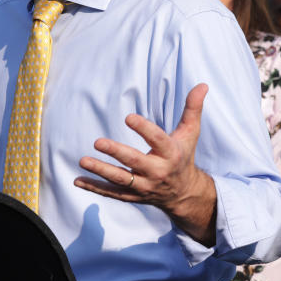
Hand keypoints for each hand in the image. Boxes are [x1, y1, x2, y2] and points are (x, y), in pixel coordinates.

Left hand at [76, 83, 216, 245]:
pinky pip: (112, 194)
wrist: (184, 193)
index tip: (128, 117)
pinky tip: (78, 180)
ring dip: (101, 171)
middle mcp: (157, 172)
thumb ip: (193, 108)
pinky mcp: (133, 196)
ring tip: (83, 160)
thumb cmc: (184, 156)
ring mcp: (144, 186)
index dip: (144, 129)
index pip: (157, 140)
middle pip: (135, 162)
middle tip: (98, 142)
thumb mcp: (191, 133)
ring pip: (121, 180)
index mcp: (171, 154)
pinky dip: (95, 188)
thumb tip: (202, 85)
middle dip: (116, 153)